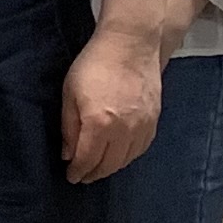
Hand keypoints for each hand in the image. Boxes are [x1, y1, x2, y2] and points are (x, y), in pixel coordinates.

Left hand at [61, 26, 165, 184]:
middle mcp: (123, 131)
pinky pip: (140, 149)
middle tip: (84, 176)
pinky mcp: (154, 121)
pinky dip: (128, 157)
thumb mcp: (70, 93)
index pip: (87, 160)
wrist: (132, 45)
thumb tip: (68, 154)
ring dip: (111, 167)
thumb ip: (69, 127)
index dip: (78, 171)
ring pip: (126, 160)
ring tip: (99, 168)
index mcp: (99, 124)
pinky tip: (119, 155)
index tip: (71, 176)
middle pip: (108, 165)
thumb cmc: (94, 65)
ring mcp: (142, 127)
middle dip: (94, 173)